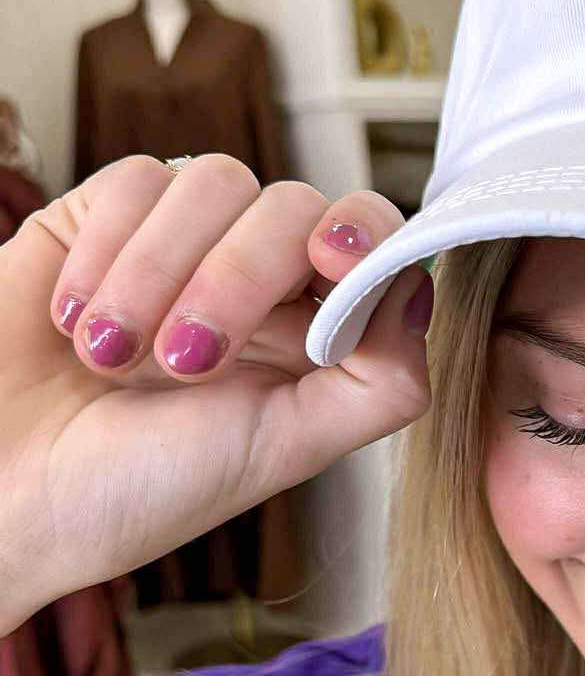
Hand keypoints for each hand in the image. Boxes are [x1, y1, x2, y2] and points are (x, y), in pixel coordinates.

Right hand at [0, 153, 432, 631]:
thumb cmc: (129, 494)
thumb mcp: (277, 453)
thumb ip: (375, 384)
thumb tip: (419, 293)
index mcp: (307, 339)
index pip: (368, 244)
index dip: (364, 233)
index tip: (333, 259)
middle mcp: (253, 285)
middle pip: (294, 207)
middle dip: (240, 279)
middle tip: (182, 362)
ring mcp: (177, 247)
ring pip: (215, 182)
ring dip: (162, 271)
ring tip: (110, 358)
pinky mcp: (97, 218)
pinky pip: (136, 181)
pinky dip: (107, 253)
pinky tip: (74, 323)